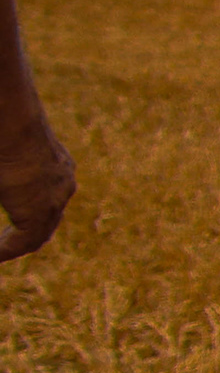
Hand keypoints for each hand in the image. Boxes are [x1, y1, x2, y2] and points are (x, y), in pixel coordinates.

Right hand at [0, 126, 74, 262]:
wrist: (13, 123)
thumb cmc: (4, 131)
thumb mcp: (9, 156)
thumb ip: (10, 178)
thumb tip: (7, 186)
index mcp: (56, 166)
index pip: (49, 198)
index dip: (30, 213)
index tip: (15, 225)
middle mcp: (62, 183)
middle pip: (48, 220)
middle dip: (28, 236)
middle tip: (9, 247)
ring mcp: (56, 198)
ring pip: (38, 233)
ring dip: (15, 246)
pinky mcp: (42, 210)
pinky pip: (26, 241)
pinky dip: (7, 249)